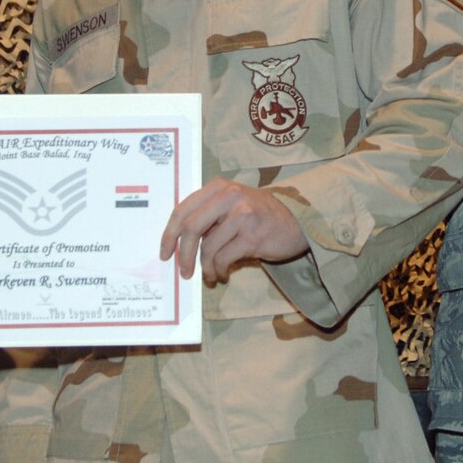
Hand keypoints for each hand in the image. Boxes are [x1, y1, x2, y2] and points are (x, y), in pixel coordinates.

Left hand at [160, 178, 309, 284]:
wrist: (297, 223)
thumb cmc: (259, 217)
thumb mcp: (232, 205)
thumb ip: (208, 215)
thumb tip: (177, 243)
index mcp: (218, 187)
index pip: (182, 210)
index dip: (169, 234)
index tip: (165, 253)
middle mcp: (229, 195)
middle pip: (190, 227)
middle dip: (183, 254)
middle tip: (183, 272)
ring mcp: (243, 214)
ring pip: (208, 247)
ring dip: (205, 268)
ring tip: (210, 276)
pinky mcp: (253, 235)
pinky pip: (225, 258)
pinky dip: (219, 270)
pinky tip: (223, 274)